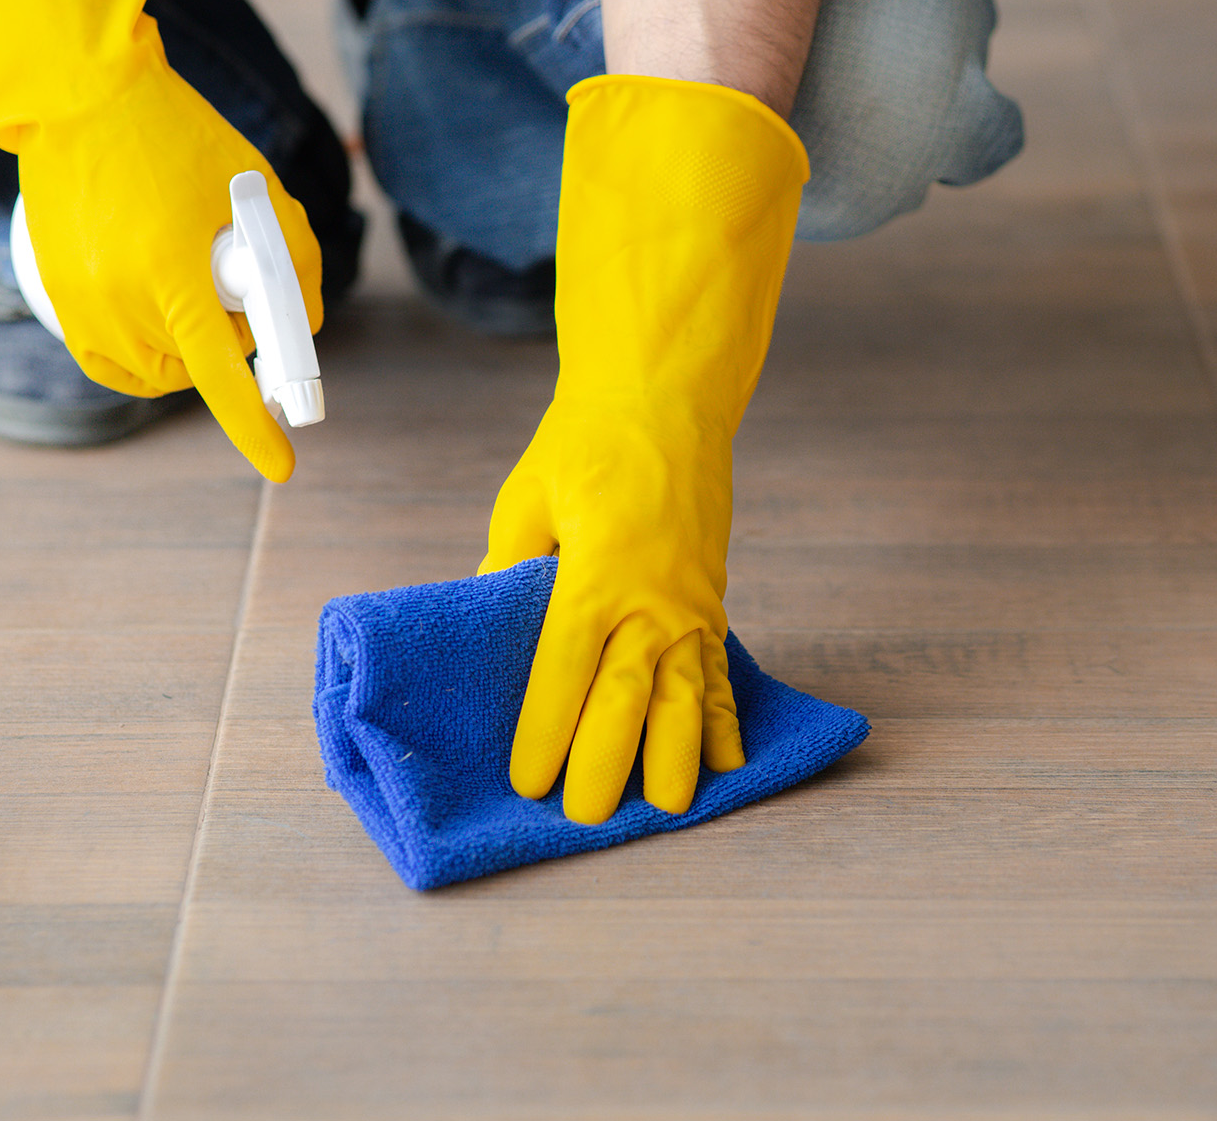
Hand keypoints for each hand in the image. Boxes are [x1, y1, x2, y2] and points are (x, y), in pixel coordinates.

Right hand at [17, 64, 321, 481]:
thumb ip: (295, 259)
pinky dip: (141, 362)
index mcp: (170, 267)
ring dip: (186, 354)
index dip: (253, 424)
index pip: (219, 372)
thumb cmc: (179, 135)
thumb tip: (301, 326)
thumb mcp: (258, 189)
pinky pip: (108, 364)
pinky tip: (159, 333)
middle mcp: (117, 293)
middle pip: (193, 370)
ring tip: (192, 291)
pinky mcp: (53, 294)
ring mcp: (77, 299)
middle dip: (228, 349)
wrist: (80, 95)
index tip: (282, 467)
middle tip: (234, 296)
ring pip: (153, 372)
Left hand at [482, 400, 745, 822]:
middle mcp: (652, 596)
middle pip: (629, 695)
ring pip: (686, 695)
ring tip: (668, 808)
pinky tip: (730, 763)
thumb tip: (486, 628)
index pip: (567, 666)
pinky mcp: (713, 601)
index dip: (548, 727)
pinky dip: (727, 719)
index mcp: (598, 571)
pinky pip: (722, 671)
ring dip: (678, 756)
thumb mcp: (527, 499)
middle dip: (608, 761)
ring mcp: (691, 602)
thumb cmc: (585, 445)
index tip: (531, 780)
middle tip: (588, 818)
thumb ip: (508, 568)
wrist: (666, 400)